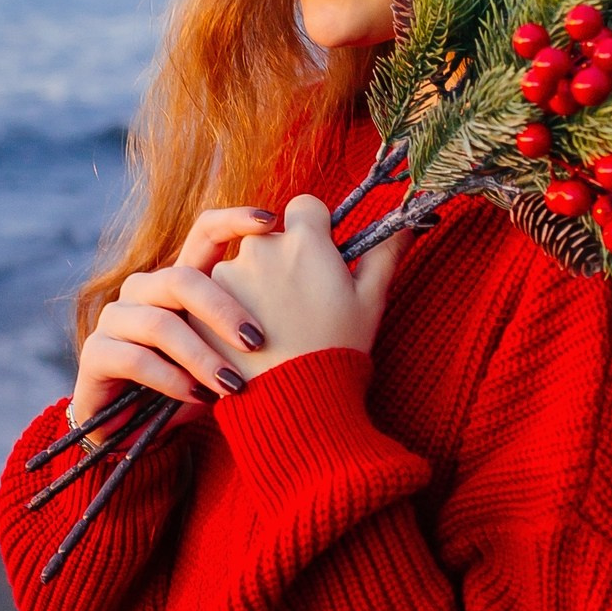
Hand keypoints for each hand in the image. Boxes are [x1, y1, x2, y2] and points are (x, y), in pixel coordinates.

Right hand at [69, 208, 277, 426]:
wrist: (138, 433)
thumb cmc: (197, 387)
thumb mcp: (230, 354)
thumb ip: (258, 324)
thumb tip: (322, 297)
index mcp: (181, 279)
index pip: (203, 232)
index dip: (234, 220)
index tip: (272, 220)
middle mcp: (145, 290)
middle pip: (182, 279)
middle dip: (223, 309)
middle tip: (258, 341)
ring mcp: (117, 319)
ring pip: (161, 324)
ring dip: (202, 356)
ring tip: (234, 387)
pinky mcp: (97, 354)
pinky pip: (136, 360)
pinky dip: (172, 380)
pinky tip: (200, 398)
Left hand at [208, 194, 410, 374]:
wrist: (293, 402)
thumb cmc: (338, 349)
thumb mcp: (372, 300)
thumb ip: (385, 252)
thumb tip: (406, 224)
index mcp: (304, 239)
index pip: (305, 208)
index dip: (316, 231)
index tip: (321, 259)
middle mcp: (261, 247)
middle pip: (272, 237)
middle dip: (284, 260)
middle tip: (301, 303)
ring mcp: (228, 274)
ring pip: (244, 265)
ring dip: (256, 285)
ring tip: (276, 327)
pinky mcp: (205, 303)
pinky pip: (220, 294)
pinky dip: (233, 310)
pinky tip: (251, 340)